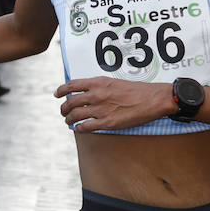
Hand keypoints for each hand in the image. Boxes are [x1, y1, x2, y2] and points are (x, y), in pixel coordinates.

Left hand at [54, 77, 170, 131]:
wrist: (152, 99)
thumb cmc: (137, 90)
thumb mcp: (114, 82)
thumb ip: (99, 86)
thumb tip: (87, 92)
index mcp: (98, 83)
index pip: (72, 85)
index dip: (61, 90)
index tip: (57, 94)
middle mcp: (96, 95)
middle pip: (70, 102)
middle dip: (64, 108)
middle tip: (63, 111)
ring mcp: (100, 109)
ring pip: (75, 115)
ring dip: (69, 119)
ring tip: (69, 121)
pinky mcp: (107, 123)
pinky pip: (86, 127)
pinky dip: (79, 128)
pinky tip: (80, 128)